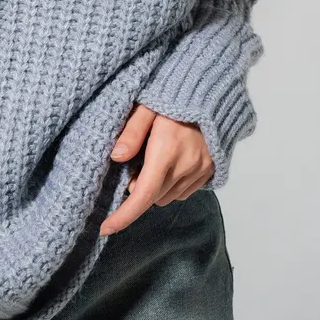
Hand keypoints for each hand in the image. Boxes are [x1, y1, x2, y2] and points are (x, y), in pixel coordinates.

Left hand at [99, 104, 214, 236]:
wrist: (213, 91)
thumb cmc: (175, 95)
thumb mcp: (148, 106)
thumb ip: (132, 131)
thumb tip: (116, 157)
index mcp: (166, 151)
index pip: (142, 195)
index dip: (123, 216)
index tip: (105, 228)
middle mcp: (185, 166)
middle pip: (153, 198)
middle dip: (138, 191)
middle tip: (133, 166)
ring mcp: (201, 170)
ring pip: (168, 197)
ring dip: (155, 188)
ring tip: (152, 161)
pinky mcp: (210, 170)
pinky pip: (184, 191)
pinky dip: (172, 185)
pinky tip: (169, 163)